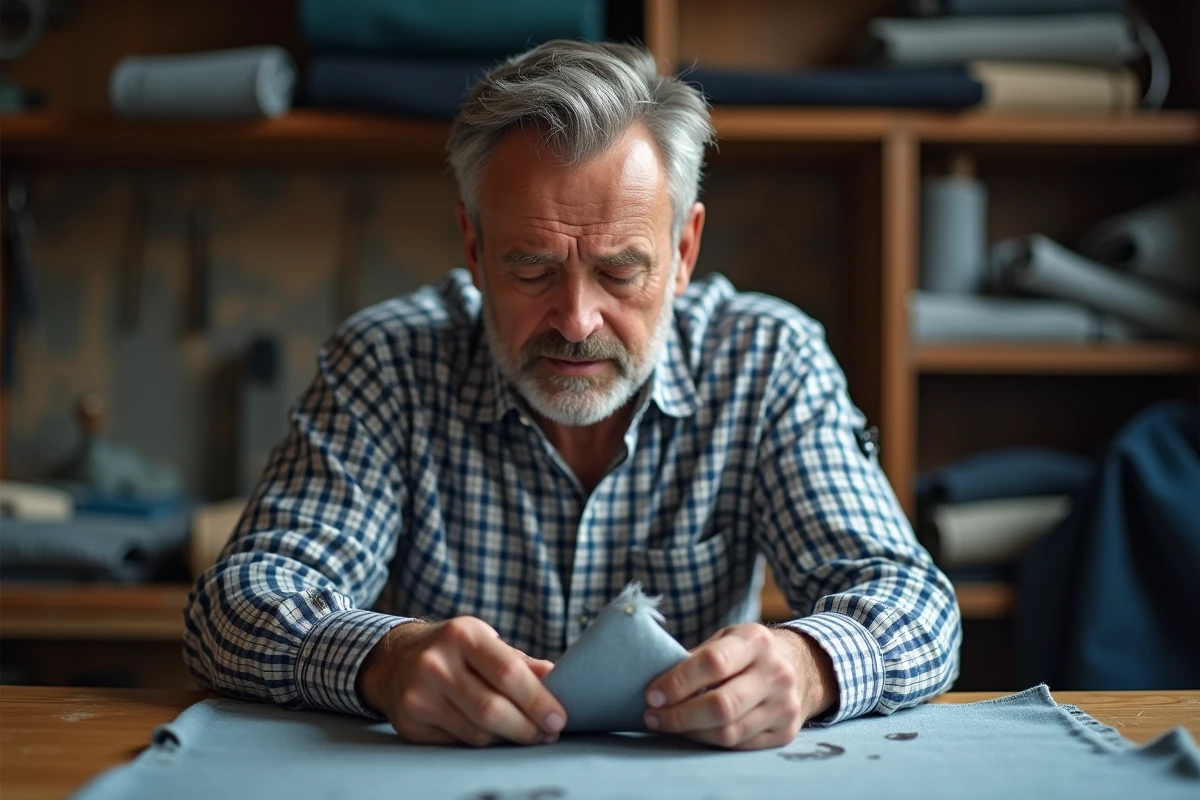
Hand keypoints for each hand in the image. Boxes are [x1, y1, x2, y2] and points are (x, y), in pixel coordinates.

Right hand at [355, 617, 566, 746]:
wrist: (395, 658)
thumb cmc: (455, 650)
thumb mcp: (485, 642)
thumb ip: (520, 662)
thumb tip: (558, 678)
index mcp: (463, 634)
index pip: (507, 672)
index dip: (538, 700)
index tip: (558, 718)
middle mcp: (436, 663)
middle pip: (492, 709)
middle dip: (527, 728)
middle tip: (548, 734)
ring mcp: (419, 695)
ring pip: (476, 732)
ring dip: (508, 738)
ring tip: (526, 734)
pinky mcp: (410, 722)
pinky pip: (458, 742)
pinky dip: (482, 742)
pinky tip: (493, 735)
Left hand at [642, 624, 836, 749]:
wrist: (805, 666)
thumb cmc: (751, 651)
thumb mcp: (729, 637)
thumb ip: (698, 656)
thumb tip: (656, 679)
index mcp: (756, 640)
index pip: (713, 663)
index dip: (678, 682)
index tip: (652, 694)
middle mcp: (775, 673)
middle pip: (721, 705)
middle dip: (679, 715)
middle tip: (652, 716)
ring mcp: (784, 706)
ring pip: (729, 732)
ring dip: (689, 732)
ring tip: (666, 725)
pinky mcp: (785, 733)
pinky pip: (739, 745)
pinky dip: (709, 741)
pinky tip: (692, 733)